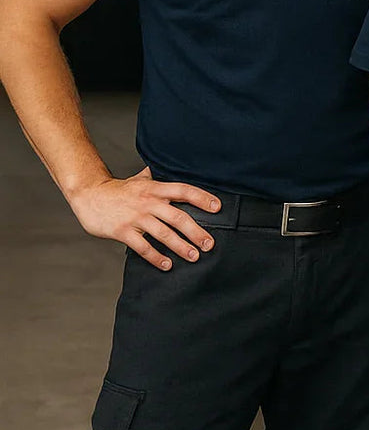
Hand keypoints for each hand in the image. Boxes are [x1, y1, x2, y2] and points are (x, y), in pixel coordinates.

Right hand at [67, 166, 219, 270]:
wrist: (88, 194)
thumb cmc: (118, 189)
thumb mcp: (140, 179)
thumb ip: (158, 176)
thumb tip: (173, 165)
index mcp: (155, 188)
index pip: (183, 191)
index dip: (202, 198)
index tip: (218, 207)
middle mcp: (148, 202)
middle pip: (178, 217)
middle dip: (197, 232)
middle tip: (210, 244)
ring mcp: (135, 217)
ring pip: (163, 234)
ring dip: (181, 247)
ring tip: (194, 256)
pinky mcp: (122, 231)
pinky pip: (142, 247)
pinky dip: (156, 257)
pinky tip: (167, 265)